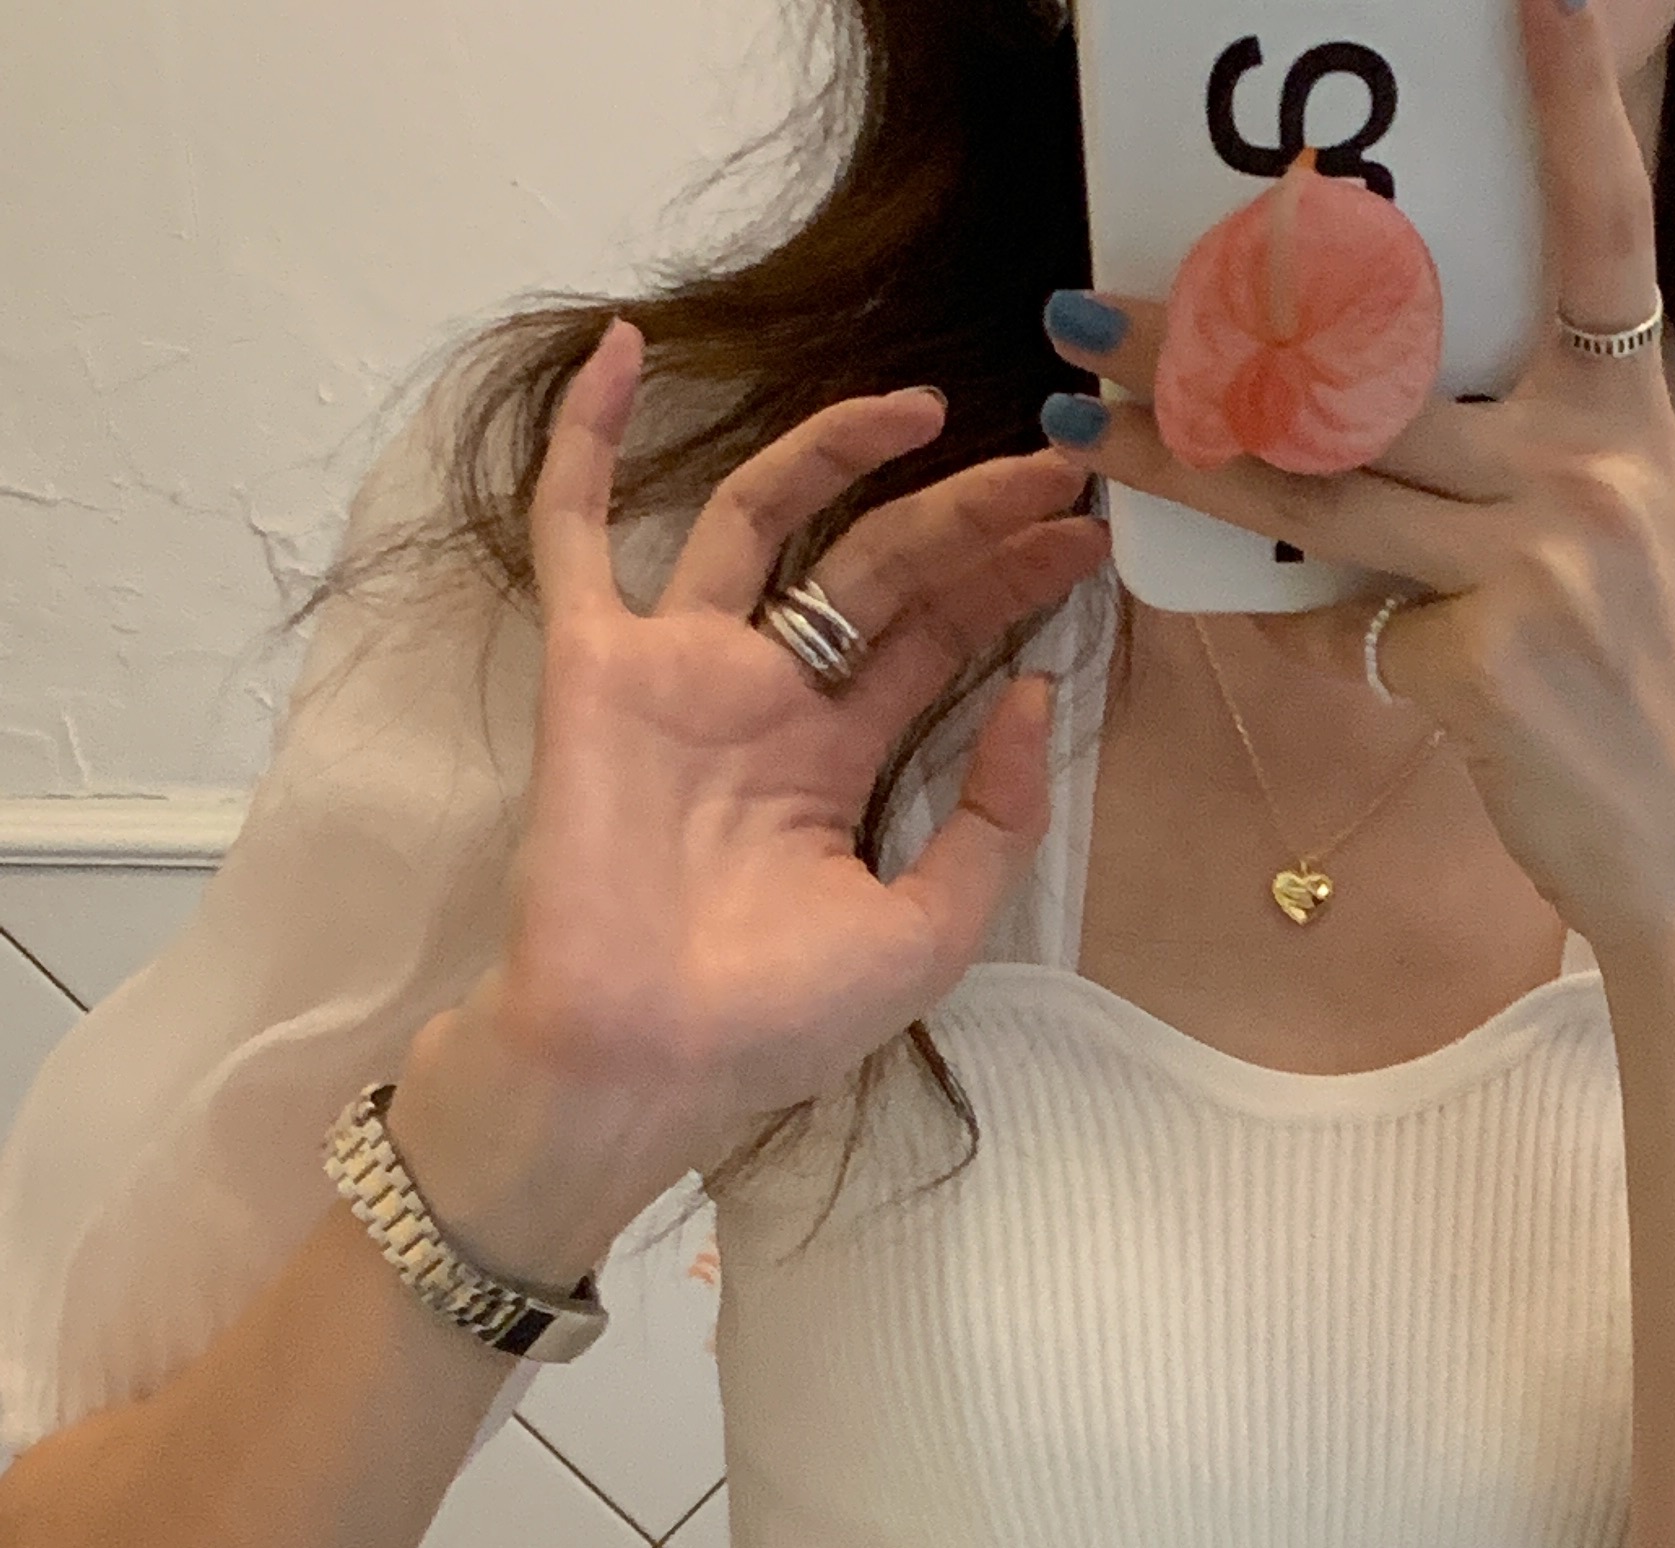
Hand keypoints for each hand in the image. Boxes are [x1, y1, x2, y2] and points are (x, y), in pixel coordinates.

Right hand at [421, 325, 1110, 1258]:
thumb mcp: (928, 931)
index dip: (1009, 583)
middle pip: (877, 569)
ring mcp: (680, 673)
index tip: (1085, 539)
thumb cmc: (775, 1022)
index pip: (936, 639)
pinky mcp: (598, 668)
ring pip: (763, 518)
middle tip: (1055, 469)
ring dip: (837, 450)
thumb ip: (990, 820)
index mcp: (837, 763)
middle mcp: (764, 701)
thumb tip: (1033, 697)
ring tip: (931, 409)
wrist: (645, 1061)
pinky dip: (586, 438)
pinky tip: (622, 346)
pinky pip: (576, 532)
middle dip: (968, 518)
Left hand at [1046, 0, 1674, 976]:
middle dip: (1212, 332)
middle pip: (1374, 359)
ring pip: (1318, 480)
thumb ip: (1499, 475)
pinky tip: (1295, 637)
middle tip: (1092, 308)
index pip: (1601, 228)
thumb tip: (1331, 433)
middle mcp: (1592, 462)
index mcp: (1626, 414)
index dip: (1569, 101)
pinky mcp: (1485, 653)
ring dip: (1181, 458)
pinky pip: (1342, 624)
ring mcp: (1540, 554)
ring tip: (1085, 429)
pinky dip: (1306, 637)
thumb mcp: (1599, 552)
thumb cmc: (1631, 705)